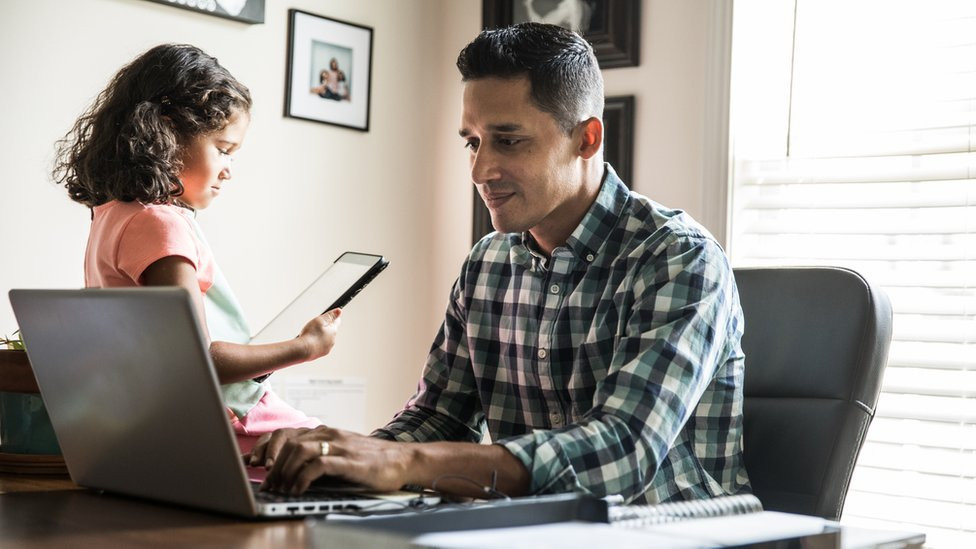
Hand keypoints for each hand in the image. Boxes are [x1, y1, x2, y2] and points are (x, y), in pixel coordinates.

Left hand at [254, 426, 412, 494]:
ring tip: (280, 489)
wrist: (403, 460)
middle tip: (268, 484)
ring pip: (299, 450)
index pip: (286, 432)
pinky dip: (302, 478)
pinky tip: (298, 490)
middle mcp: (329, 434)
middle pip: (288, 441)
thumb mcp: (340, 453)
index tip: (255, 464)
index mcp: (325, 432)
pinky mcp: (350, 461)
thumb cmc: (371, 461)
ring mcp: (340, 446)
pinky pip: (318, 465)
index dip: (266, 448)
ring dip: (284, 471)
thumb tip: (288, 469)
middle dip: (272, 464)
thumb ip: (317, 455)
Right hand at [298, 308, 340, 359]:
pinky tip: (308, 342)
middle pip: (330, 330)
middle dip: (324, 327)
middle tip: (315, 326)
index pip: (337, 321)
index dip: (333, 317)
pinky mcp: (320, 353)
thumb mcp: (320, 320)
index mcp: (333, 331)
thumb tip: (339, 311)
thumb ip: (330, 315)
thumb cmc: (310, 335)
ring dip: (319, 336)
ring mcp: (327, 348)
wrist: (302, 351)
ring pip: (325, 339)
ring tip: (310, 334)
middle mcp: (332, 340)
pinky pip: (319, 346)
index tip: (331, 315)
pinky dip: (315, 343)